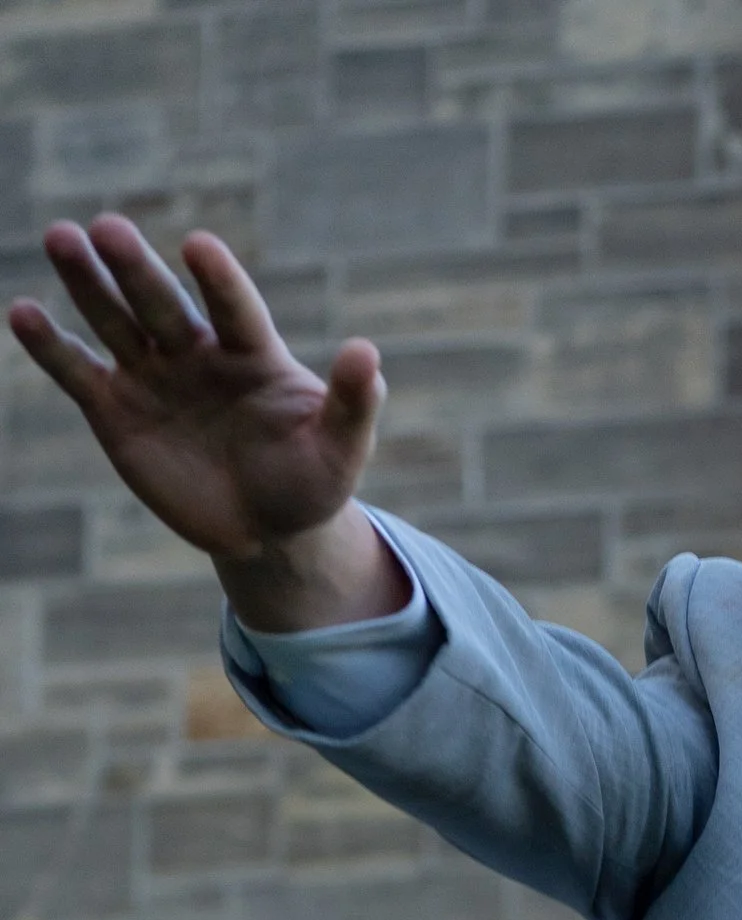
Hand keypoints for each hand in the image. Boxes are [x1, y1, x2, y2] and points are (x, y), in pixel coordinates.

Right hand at [8, 220, 404, 627]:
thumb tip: (368, 354)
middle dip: (136, 269)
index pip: (233, 308)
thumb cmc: (309, 483)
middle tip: (109, 228)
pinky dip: (50, 346)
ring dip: (87, 283)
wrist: (266, 531)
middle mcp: (197, 352)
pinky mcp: (115, 411)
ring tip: (61, 239)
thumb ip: (353, 406)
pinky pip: (78, 373)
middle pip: (162, 304)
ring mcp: (152, 377)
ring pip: (115, 322)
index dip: (218, 281)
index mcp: (252, 354)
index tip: (198, 247)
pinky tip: (21, 313)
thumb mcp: (340, 453)